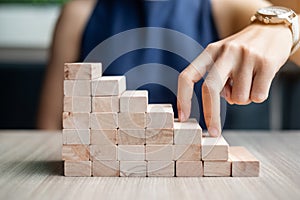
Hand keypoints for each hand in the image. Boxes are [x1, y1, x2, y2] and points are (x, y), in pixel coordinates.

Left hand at [177, 23, 292, 135]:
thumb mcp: (223, 58)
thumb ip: (218, 79)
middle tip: (214, 132)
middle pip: (210, 89)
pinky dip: (258, 96)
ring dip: (243, 99)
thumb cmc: (243, 51)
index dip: (183, 99)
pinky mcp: (266, 63)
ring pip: (238, 98)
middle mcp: (225, 52)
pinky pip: (257, 96)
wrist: (273, 30)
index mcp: (210, 51)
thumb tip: (220, 103)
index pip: (188, 76)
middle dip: (211, 115)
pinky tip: (261, 81)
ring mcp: (246, 56)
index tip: (182, 118)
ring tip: (249, 82)